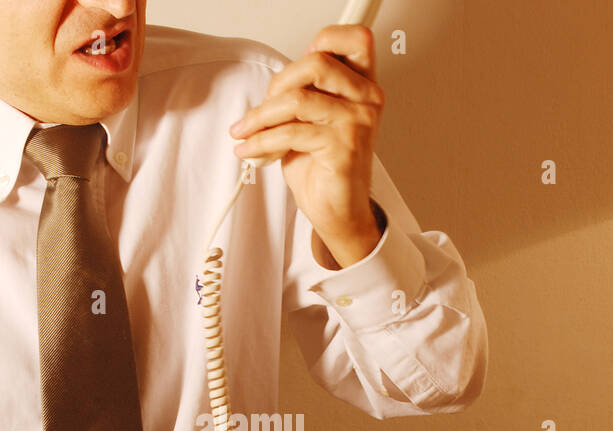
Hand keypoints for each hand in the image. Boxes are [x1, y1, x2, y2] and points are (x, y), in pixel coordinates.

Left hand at [229, 25, 384, 267]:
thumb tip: (277, 80)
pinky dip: (261, 141)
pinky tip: (250, 149)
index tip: (296, 67)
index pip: (353, 39)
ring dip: (260, 117)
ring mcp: (357, 123)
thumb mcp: (312, 119)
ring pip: (297, 99)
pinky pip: (292, 132)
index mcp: (362, 86)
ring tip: (245, 132)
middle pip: (316, 62)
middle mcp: (367, 99)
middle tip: (261, 109)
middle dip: (277, 84)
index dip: (323, 41)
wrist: (336, 210)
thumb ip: (304, 92)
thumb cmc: (324, 167)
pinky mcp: (343, 147)